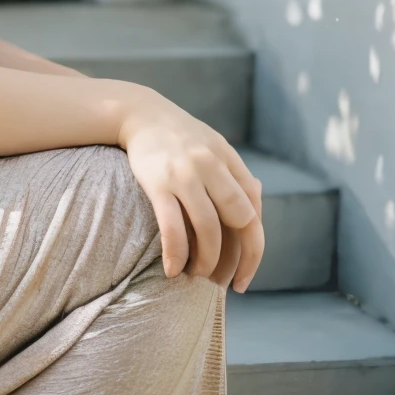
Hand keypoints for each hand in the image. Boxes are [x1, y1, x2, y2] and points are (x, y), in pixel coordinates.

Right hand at [117, 94, 263, 292]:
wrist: (139, 112)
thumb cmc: (179, 138)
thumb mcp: (214, 148)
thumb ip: (235, 179)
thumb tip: (254, 214)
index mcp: (230, 161)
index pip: (253, 213)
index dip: (253, 252)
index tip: (242, 278)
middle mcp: (212, 166)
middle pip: (239, 221)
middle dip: (234, 258)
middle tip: (220, 281)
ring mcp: (185, 174)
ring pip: (208, 228)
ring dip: (205, 261)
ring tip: (196, 275)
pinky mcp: (157, 182)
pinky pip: (172, 226)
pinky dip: (176, 253)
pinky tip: (172, 270)